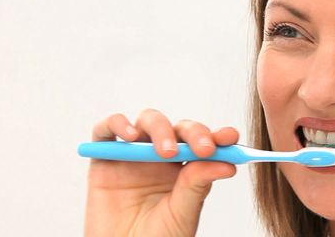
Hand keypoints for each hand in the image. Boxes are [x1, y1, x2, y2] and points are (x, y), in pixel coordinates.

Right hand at [84, 108, 238, 235]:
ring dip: (160, 128)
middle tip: (203, 148)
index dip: (218, 136)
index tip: (230, 137)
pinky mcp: (103, 157)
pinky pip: (106, 129)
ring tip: (166, 151)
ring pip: (148, 121)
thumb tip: (226, 163)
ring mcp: (133, 154)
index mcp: (185, 169)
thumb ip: (197, 185)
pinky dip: (117, 123)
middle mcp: (160, 157)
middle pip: (179, 128)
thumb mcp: (183, 213)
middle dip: (194, 132)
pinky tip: (130, 136)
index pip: (203, 143)